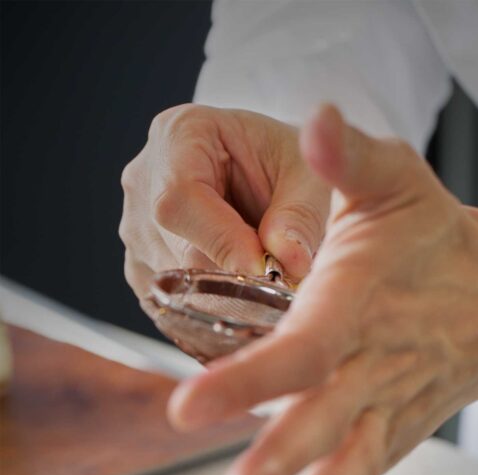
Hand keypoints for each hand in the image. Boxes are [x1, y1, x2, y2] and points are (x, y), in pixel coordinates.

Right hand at [119, 104, 330, 294]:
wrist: (275, 176)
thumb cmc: (290, 165)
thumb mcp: (309, 176)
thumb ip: (301, 214)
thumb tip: (289, 262)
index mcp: (180, 134)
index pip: (180, 198)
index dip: (223, 241)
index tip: (267, 269)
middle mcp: (145, 181)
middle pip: (177, 250)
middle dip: (233, 275)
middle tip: (281, 281)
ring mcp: (136, 229)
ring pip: (175, 284)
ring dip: (226, 294)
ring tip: (263, 274)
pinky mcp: (143, 268)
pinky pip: (172, 303)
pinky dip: (211, 306)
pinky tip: (239, 288)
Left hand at [168, 105, 477, 474]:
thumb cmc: (438, 239)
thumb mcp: (399, 182)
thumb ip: (353, 158)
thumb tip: (318, 121)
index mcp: (360, 306)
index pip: (303, 349)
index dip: (248, 380)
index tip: (190, 408)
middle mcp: (375, 366)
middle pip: (326, 422)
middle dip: (281, 466)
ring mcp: (390, 409)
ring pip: (352, 467)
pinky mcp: (397, 434)